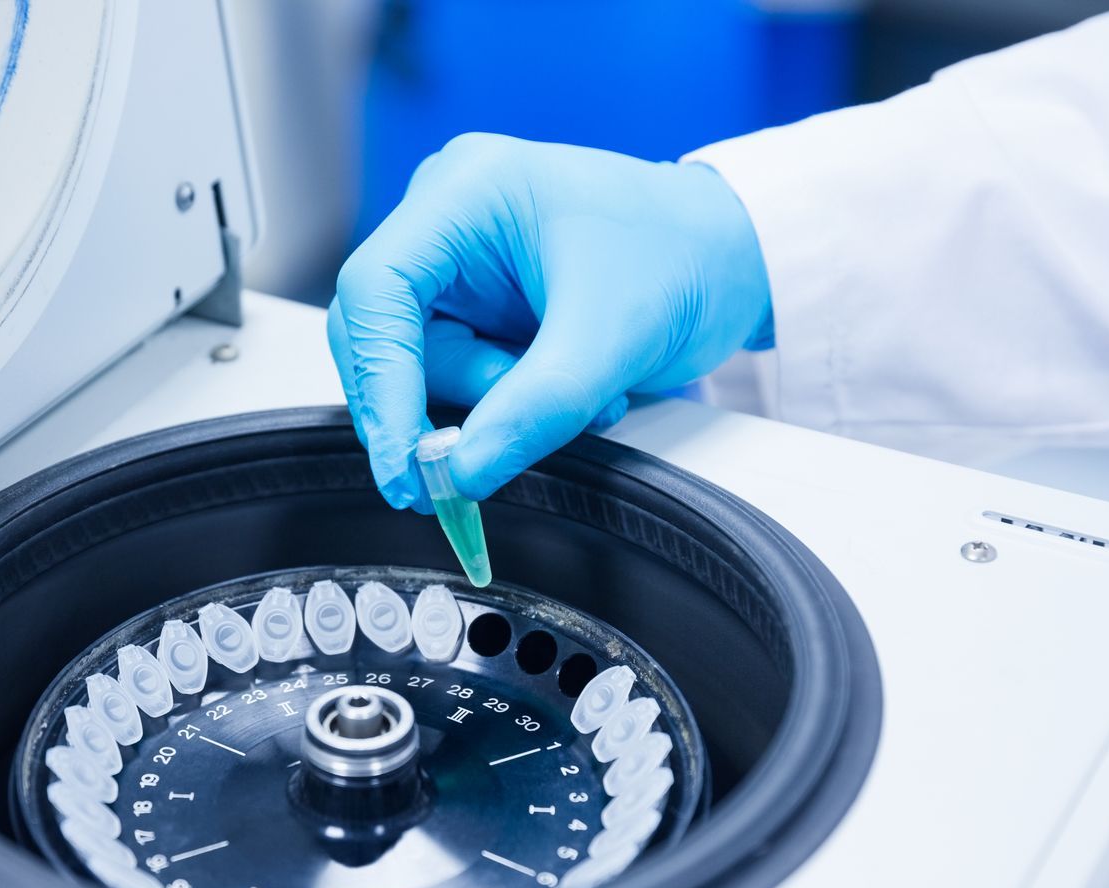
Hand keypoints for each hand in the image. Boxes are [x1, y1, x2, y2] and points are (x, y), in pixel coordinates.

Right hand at [329, 133, 772, 507]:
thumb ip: (531, 410)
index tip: (403, 462)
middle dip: (446, 402)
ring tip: (581, 395)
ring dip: (493, 404)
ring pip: (423, 366)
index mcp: (465, 192)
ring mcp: (457, 260)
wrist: (733, 258)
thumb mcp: (611, 341)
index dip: (380, 383)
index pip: (376, 291)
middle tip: (487, 455)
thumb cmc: (685, 257)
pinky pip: (455, 374)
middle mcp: (446, 218)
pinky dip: (504, 401)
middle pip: (388, 335)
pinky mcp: (475, 301)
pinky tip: (564, 387)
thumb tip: (458, 475)